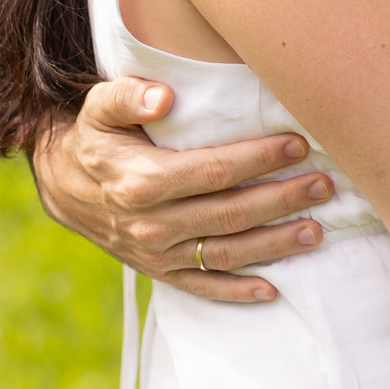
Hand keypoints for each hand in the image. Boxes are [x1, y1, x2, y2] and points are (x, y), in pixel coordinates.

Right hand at [31, 78, 333, 301]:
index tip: (297, 144)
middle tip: (323, 185)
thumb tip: (164, 97)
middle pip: (229, 214)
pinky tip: (274, 288)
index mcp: (141, 181)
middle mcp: (151, 224)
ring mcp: (157, 253)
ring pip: (225, 253)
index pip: (212, 171)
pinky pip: (203, 288)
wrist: (66, 186)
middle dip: (281, 200)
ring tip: (316, 232)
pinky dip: (238, 292)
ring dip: (274, 245)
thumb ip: (128, 95)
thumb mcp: (100, 107)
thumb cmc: (98, 137)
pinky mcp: (160, 272)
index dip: (257, 159)